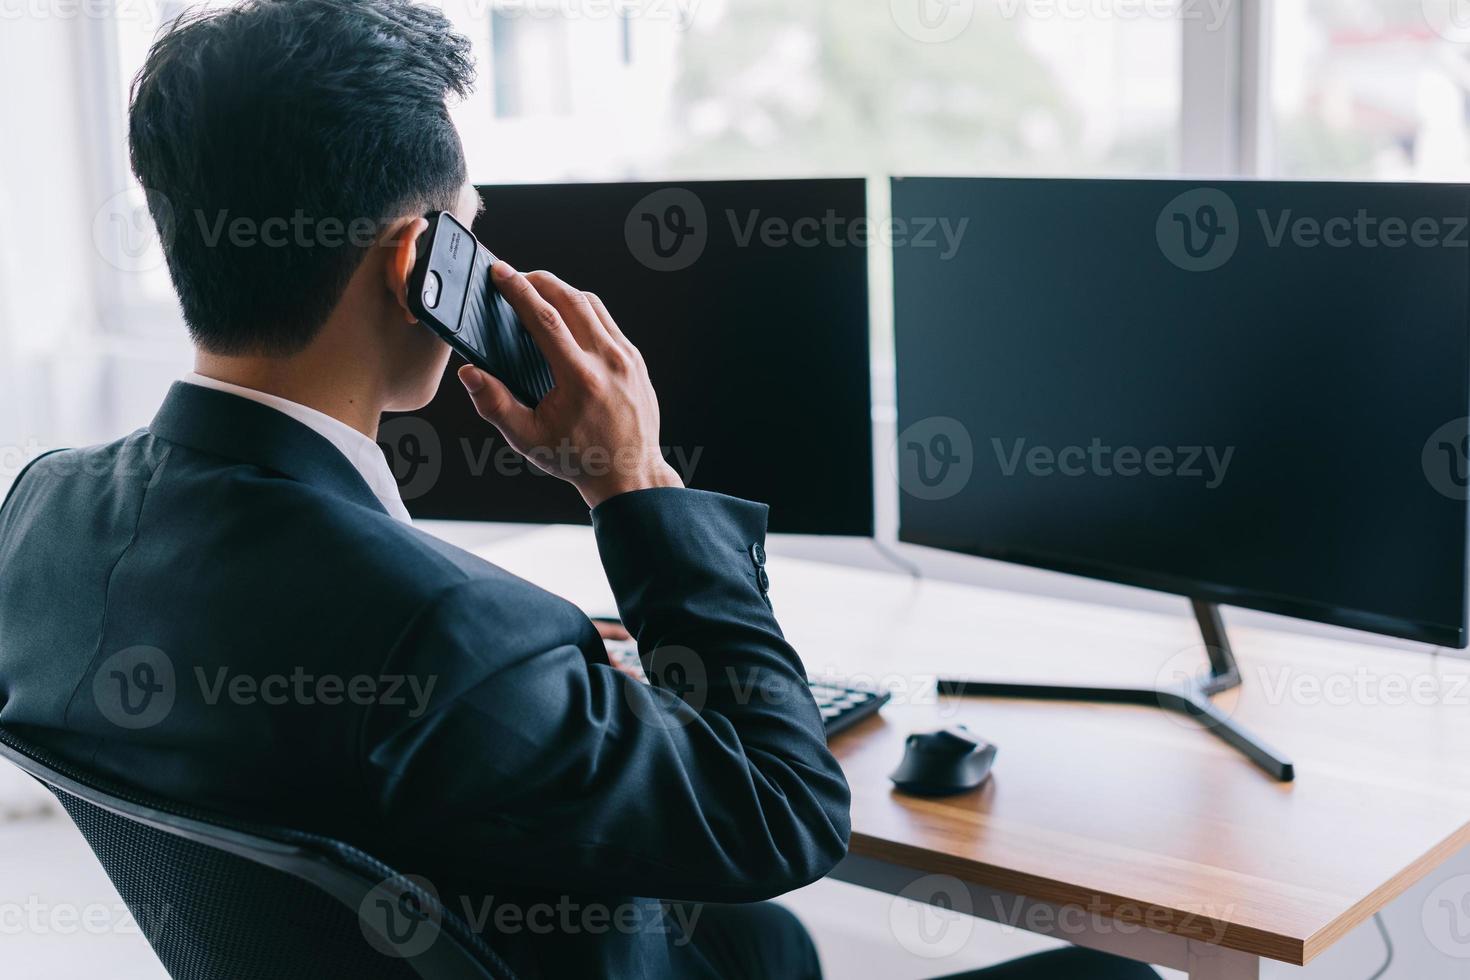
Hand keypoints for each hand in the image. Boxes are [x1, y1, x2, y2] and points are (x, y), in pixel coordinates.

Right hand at [458, 263, 682, 506]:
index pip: (545, 318)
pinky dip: (583, 310)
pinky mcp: (636, 360)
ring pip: (592, 305)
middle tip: (515, 277)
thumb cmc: (578, 459)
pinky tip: (565, 318)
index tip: (500, 272)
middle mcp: (609, 361)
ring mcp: (627, 358)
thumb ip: (495, 405)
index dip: (519, 290)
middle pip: (571, 299)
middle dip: (539, 280)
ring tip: (537, 292)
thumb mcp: (529, 439)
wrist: (629, 475)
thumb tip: (469, 373)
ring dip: (562, 291)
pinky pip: (607, 322)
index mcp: (581, 378)